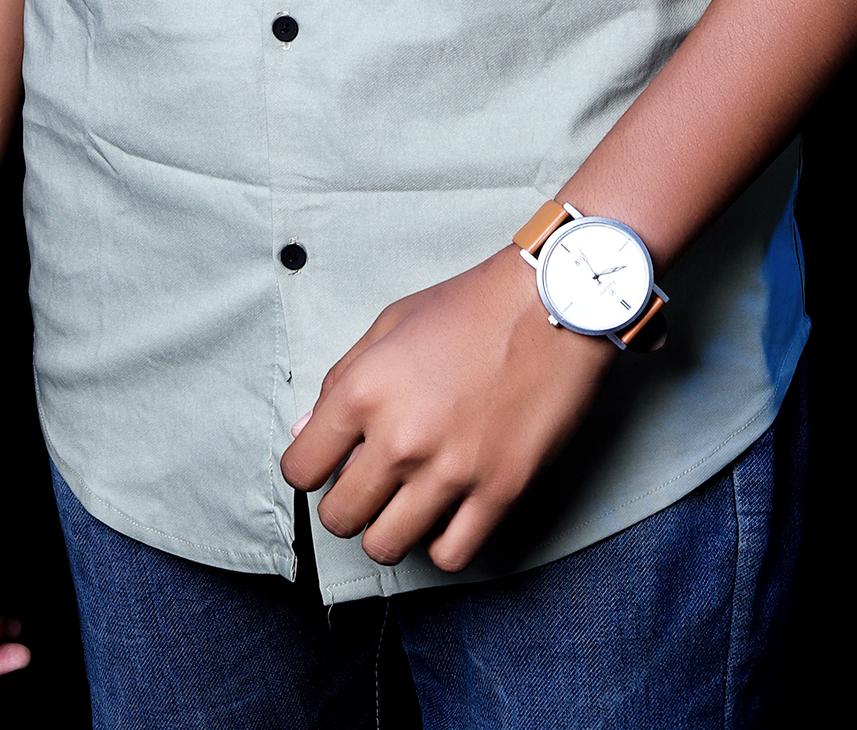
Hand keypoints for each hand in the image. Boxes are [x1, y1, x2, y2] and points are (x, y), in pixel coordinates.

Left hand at [281, 249, 614, 571]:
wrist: (555, 301)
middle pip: (339, 517)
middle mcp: (401, 437)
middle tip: (370, 485)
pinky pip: (450, 556)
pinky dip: (440, 544)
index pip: (301, 469)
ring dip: (387, 530)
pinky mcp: (500, 491)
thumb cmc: (472, 305)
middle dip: (346, 505)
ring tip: (405, 504)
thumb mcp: (391, 322)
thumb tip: (307, 434)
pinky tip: (446, 514)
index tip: (329, 465)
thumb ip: (341, 378)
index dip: (311, 469)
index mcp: (366, 390)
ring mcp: (452, 470)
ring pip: (385, 547)